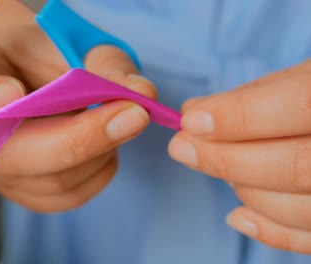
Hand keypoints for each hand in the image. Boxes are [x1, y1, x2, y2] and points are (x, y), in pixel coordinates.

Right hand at [0, 0, 155, 212]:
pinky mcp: (26, 191)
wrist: (24, 69)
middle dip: (77, 138)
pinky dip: (100, 168)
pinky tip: (105, 142)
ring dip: (99, 150)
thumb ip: (96, 60)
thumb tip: (138, 92)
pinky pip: (68, 195)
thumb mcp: (56, 36)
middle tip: (132, 111)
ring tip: (118, 115)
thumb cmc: (30, 49)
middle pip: (9, 157)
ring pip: (49, 181)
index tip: (10, 88)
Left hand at [169, 60, 310, 253]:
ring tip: (222, 169)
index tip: (190, 120)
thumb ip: (255, 95)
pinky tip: (237, 214)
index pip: (299, 106)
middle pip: (296, 166)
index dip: (240, 116)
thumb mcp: (306, 77)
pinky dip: (270, 231)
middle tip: (182, 147)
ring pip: (301, 206)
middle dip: (227, 159)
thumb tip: (193, 112)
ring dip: (246, 190)